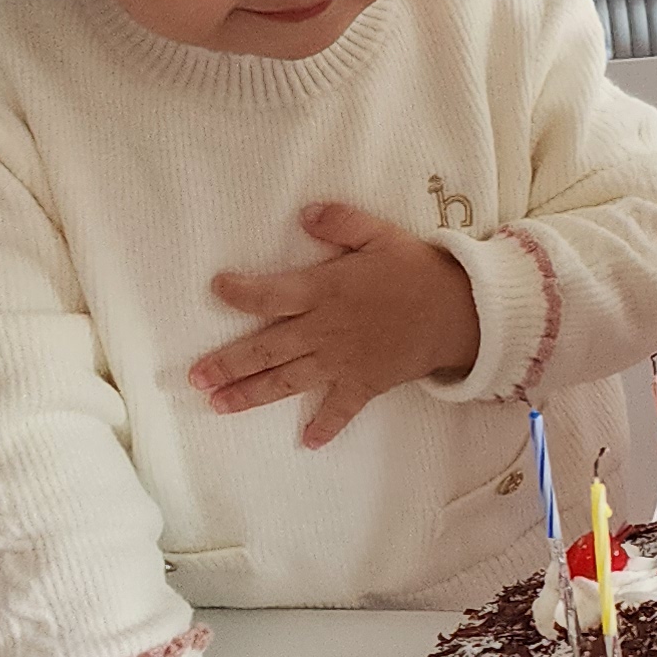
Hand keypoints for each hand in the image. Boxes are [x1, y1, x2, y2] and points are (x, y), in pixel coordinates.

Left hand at [193, 201, 481, 445]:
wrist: (460, 311)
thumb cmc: (417, 270)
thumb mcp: (380, 234)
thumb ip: (341, 222)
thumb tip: (304, 214)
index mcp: (324, 291)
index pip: (269, 294)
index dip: (239, 292)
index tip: (218, 288)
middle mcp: (324, 331)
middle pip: (265, 349)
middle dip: (227, 364)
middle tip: (196, 377)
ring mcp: (342, 362)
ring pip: (287, 381)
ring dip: (250, 394)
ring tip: (218, 405)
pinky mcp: (364, 383)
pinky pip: (340, 410)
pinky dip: (325, 427)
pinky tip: (307, 443)